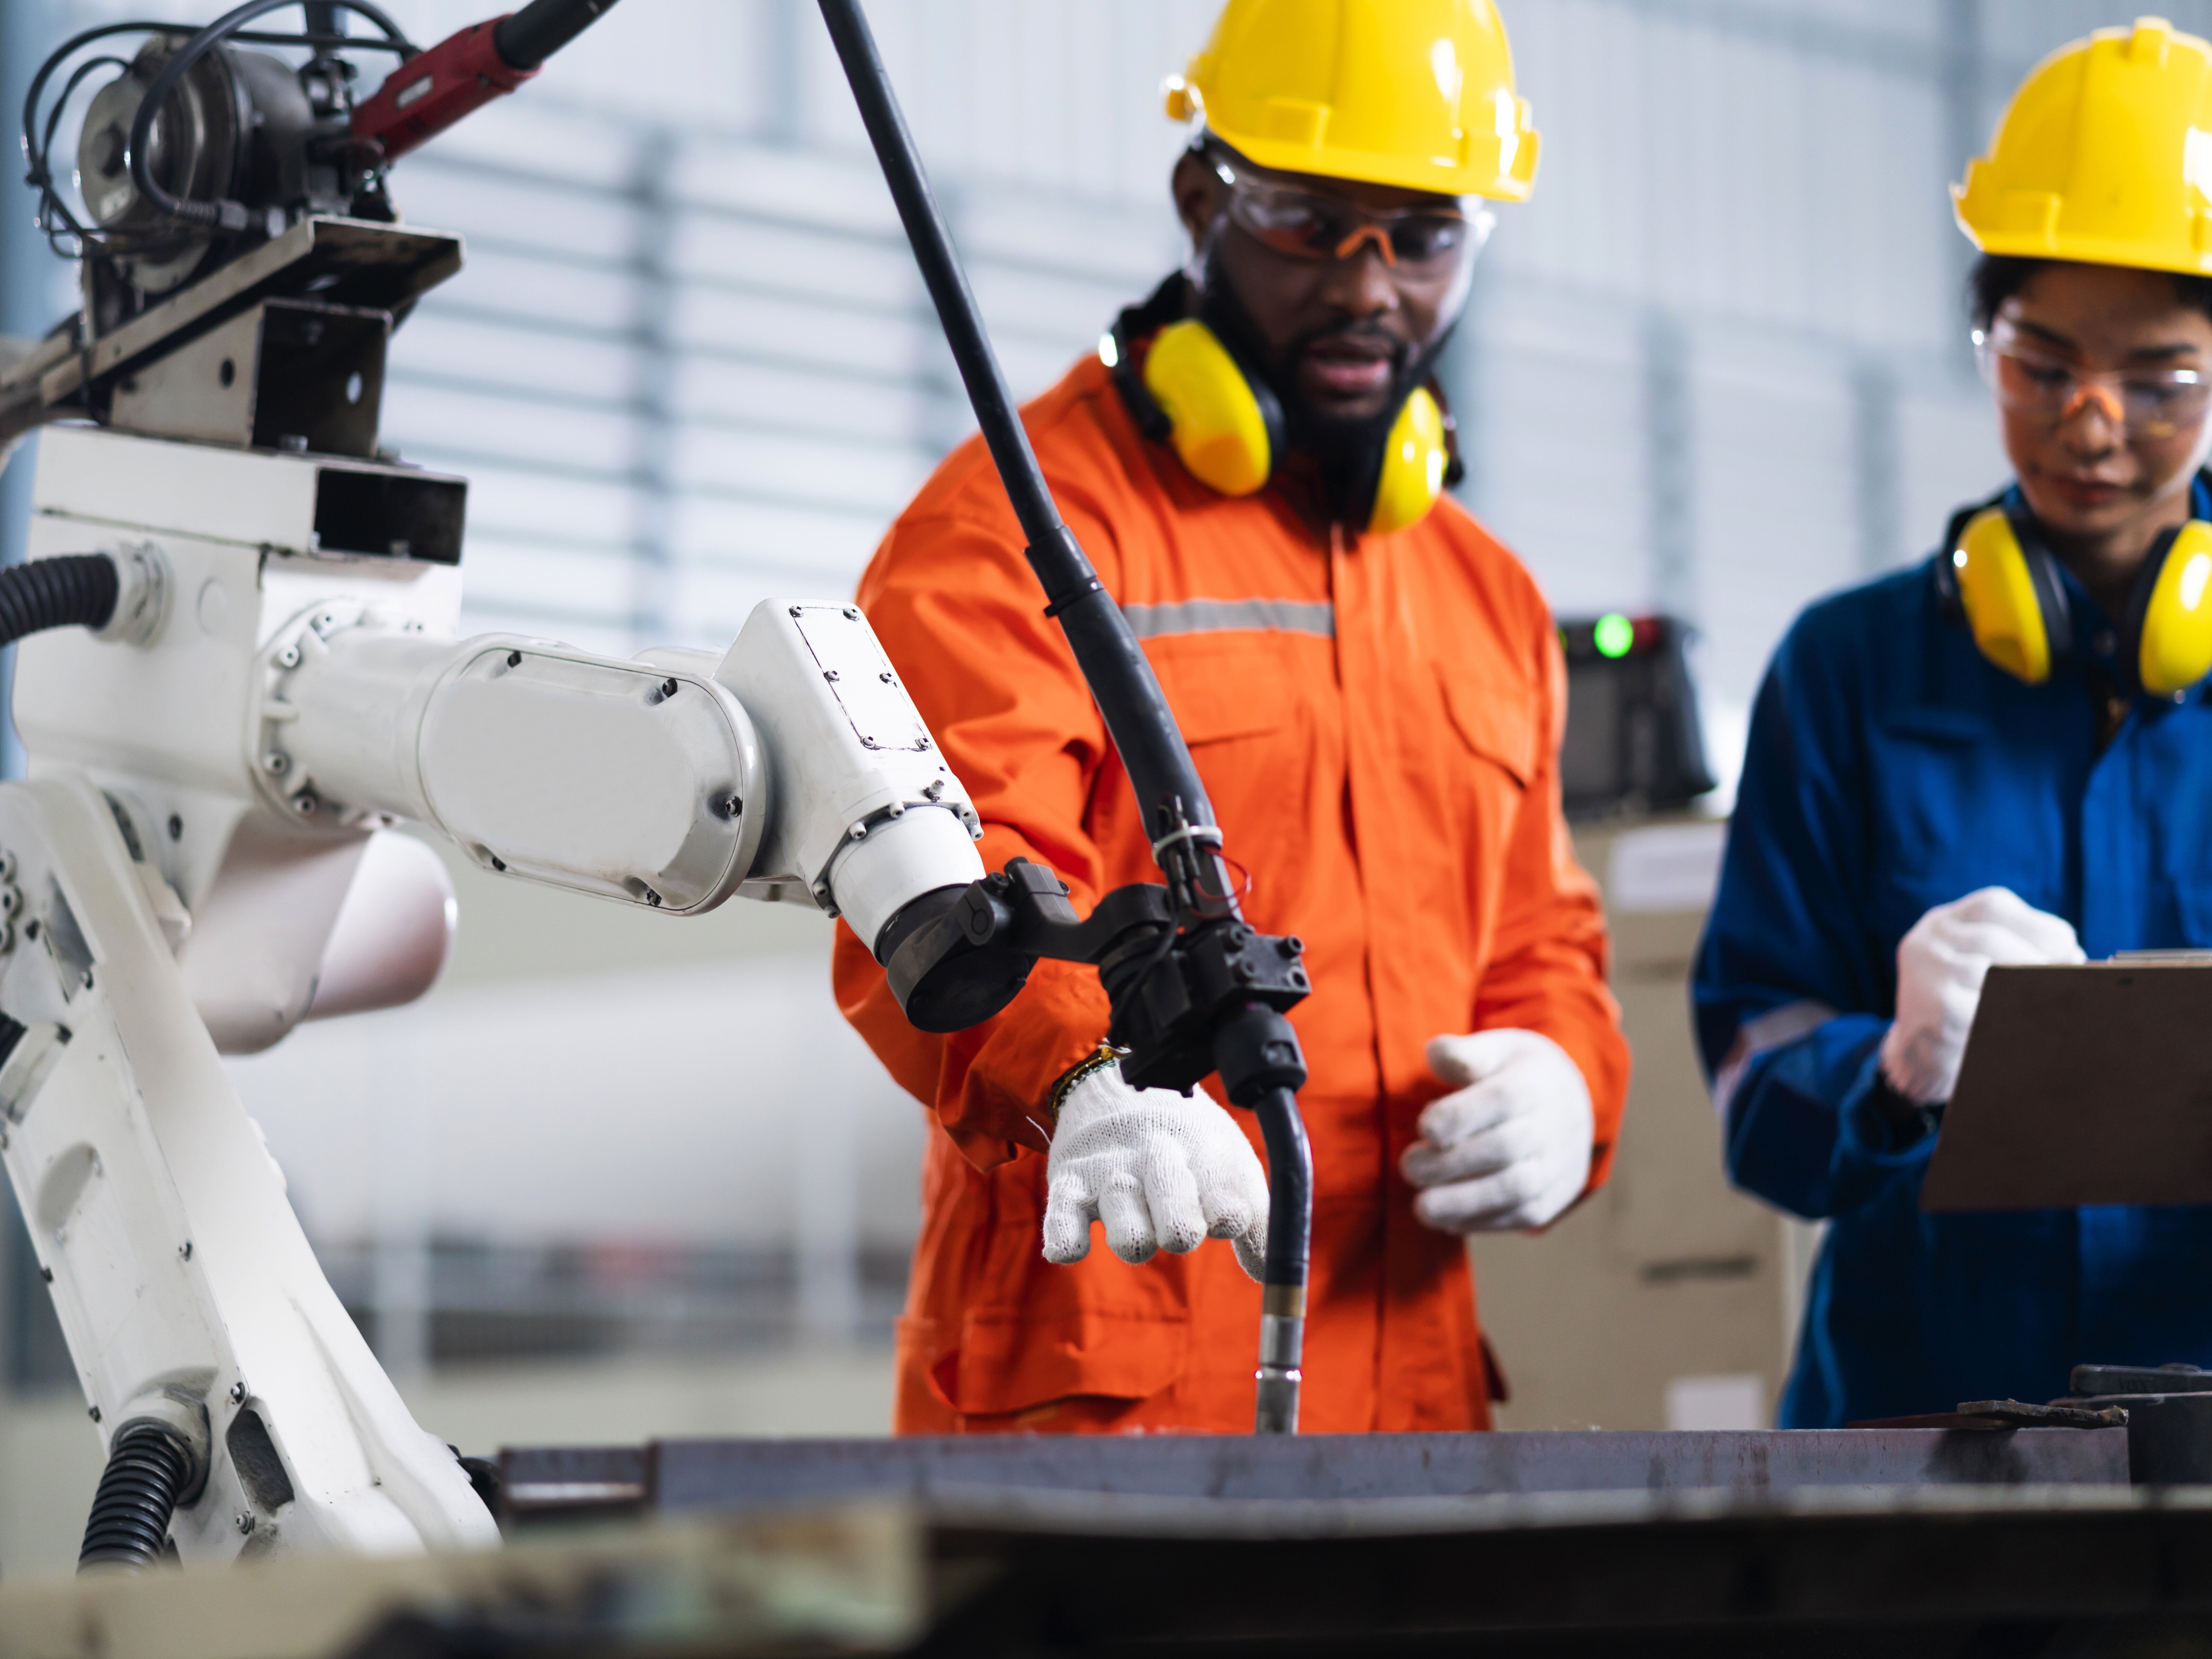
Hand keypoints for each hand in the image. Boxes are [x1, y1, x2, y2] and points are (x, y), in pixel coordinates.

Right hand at [1041, 1061, 1269, 1279]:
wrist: (1115, 1083)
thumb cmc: (1184, 1142)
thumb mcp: (1226, 1164)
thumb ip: (1255, 1221)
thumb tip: (1270, 1276)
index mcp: (1205, 1157)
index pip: (1228, 1204)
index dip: (1230, 1219)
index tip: (1227, 1221)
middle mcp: (1158, 1161)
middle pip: (1178, 1221)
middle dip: (1181, 1234)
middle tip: (1180, 1232)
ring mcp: (1110, 1173)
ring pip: (1127, 1229)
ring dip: (1134, 1241)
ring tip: (1138, 1236)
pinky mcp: (1067, 1182)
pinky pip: (1061, 1221)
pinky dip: (1066, 1242)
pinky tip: (1075, 1248)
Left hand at [1401, 1029, 1593, 1232]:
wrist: (1574, 1104)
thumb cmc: (1515, 1075)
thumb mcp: (1496, 1051)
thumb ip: (1464, 1054)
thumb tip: (1435, 1053)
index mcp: (1533, 1083)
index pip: (1500, 1100)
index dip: (1459, 1116)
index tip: (1425, 1127)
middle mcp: (1552, 1125)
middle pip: (1505, 1148)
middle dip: (1451, 1163)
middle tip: (1409, 1167)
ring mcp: (1556, 1165)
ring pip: (1517, 1190)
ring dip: (1464, 1202)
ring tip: (1422, 1206)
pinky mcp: (1552, 1198)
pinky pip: (1521, 1216)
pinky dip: (1481, 1221)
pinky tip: (1445, 1219)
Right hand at [1879, 886, 2083, 1105]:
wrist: (1921, 1047)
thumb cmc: (1966, 998)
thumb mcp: (1978, 960)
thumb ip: (2017, 948)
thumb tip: (2074, 957)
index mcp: (1943, 922)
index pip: (1992, 906)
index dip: (2039, 926)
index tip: (2069, 948)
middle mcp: (1925, 942)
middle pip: (1991, 939)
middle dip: (2037, 959)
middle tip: (2068, 981)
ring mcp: (1923, 976)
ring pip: (1985, 973)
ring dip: (2028, 988)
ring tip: (2052, 1002)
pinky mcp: (1932, 1013)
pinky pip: (1978, 1012)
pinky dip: (2009, 1016)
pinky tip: (2025, 1024)